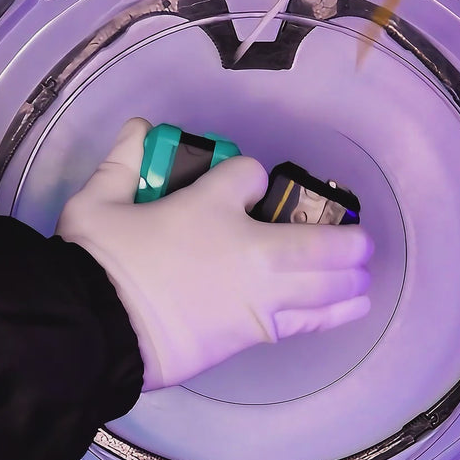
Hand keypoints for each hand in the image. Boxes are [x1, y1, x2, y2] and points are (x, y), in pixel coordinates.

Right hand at [56, 119, 372, 389]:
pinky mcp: (257, 331)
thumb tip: (139, 129)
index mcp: (210, 205)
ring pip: (323, 280)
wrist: (99, 328)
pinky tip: (357, 304)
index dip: (249, 177)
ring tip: (362, 271)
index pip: (249, 175)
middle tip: (358, 238)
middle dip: (343, 236)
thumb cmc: (99, 262)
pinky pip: (309, 320)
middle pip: (315, 238)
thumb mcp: (97, 201)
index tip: (244, 184)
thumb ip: (122, 163)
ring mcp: (259, 293)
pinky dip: (336, 311)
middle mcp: (248, 247)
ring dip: (349, 273)